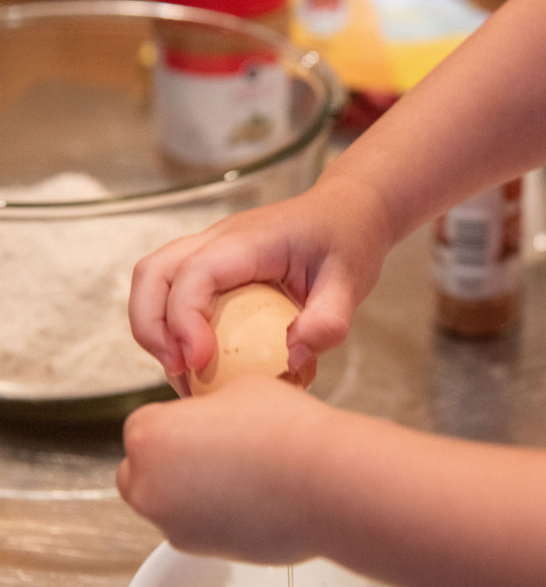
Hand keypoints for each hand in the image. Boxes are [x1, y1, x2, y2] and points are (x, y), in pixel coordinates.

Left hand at [116, 375, 326, 563]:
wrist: (325, 481)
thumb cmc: (286, 429)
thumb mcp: (239, 389)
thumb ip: (208, 405)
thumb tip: (211, 420)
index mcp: (148, 436)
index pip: (145, 426)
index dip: (178, 422)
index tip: (207, 422)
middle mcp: (148, 485)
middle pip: (142, 470)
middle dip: (169, 462)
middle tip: (215, 449)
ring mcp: (171, 524)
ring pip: (168, 504)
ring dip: (190, 491)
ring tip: (241, 475)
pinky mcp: (200, 552)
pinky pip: (195, 528)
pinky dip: (213, 517)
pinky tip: (251, 499)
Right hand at [127, 177, 391, 389]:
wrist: (348, 210)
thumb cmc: (348, 240)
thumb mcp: (351, 281)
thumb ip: (329, 321)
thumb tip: (293, 359)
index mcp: (249, 240)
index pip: (195, 272)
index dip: (185, 319)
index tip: (199, 362)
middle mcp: (218, 240)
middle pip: (152, 273)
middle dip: (151, 327)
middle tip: (179, 372)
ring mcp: (210, 252)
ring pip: (154, 282)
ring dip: (155, 331)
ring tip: (185, 376)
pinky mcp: (212, 269)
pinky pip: (173, 294)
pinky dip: (172, 330)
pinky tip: (201, 365)